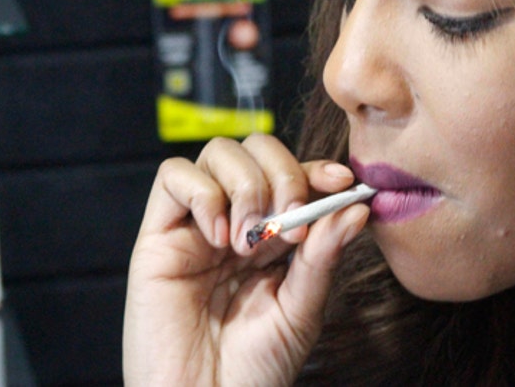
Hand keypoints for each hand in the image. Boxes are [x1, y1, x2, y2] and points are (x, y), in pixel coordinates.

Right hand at [123, 135, 366, 386]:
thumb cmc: (256, 368)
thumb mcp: (302, 309)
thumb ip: (324, 255)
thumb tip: (356, 205)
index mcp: (275, 237)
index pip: (295, 176)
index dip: (316, 168)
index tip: (340, 180)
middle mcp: (236, 222)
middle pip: (256, 149)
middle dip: (282, 173)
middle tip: (289, 222)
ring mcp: (197, 226)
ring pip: (217, 153)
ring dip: (245, 186)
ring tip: (248, 240)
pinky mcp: (157, 236)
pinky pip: (171, 176)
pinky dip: (201, 193)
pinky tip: (217, 237)